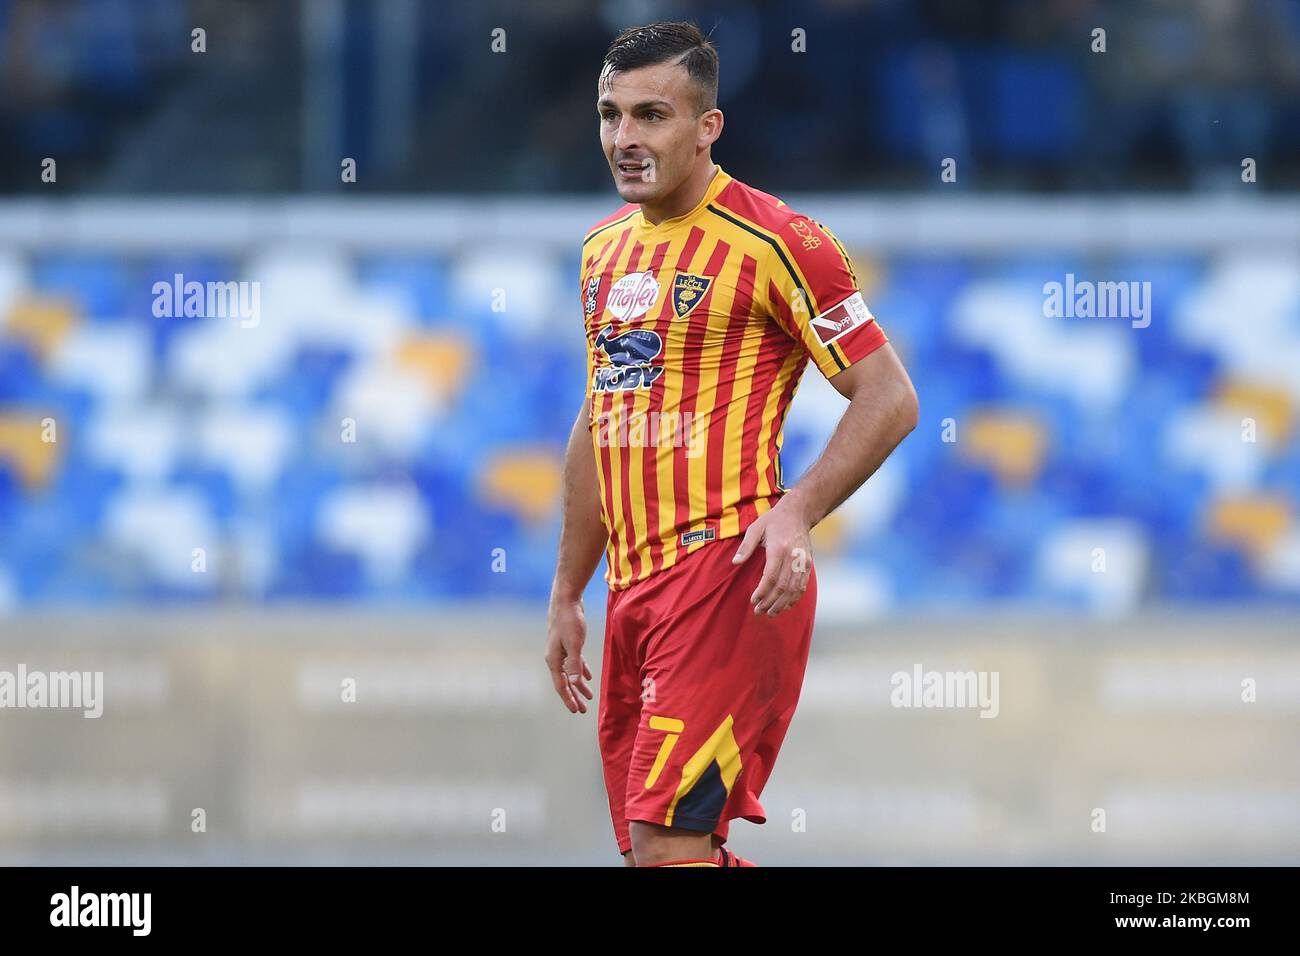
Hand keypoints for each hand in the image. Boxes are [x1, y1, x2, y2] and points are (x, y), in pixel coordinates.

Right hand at [545, 597, 594, 713]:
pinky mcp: (568, 643)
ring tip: (588, 696)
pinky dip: (581, 670)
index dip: (569, 699)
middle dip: (574, 696)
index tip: (576, 711)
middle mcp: (554, 657)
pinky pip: (574, 662)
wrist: (566, 600)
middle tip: (583, 710)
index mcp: (553, 660)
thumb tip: (576, 683)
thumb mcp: (574, 643)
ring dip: (579, 685)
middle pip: (565, 682)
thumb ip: (575, 664)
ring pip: (570, 673)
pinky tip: (588, 676)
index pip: (561, 685)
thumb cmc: (570, 621)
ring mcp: (560, 651)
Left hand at [731, 498, 812, 616]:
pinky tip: (785, 606)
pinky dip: (794, 598)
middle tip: (758, 611)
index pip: (771, 577)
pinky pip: (802, 586)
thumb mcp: (756, 528)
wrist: (798, 513)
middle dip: (770, 602)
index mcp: (779, 548)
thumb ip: (746, 547)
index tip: (753, 600)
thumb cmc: (773, 520)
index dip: (762, 591)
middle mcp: (793, 557)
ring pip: (794, 589)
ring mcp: (802, 561)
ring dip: (782, 604)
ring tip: (770, 613)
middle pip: (782, 587)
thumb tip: (735, 562)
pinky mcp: (808, 564)